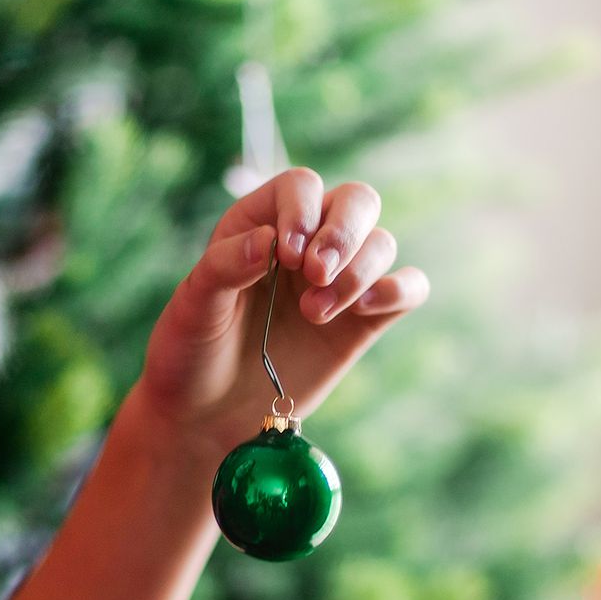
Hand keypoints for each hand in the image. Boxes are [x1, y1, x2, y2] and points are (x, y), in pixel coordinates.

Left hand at [129, 167, 429, 459]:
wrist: (207, 413)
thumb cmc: (192, 350)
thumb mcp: (194, 305)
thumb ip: (224, 266)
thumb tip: (269, 240)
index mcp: (262, 222)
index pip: (301, 187)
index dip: (302, 212)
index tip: (285, 256)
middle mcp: (307, 243)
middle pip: (357, 201)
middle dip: (344, 233)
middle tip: (316, 275)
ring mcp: (339, 280)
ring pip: (382, 244)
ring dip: (357, 273)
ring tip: (314, 315)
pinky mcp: (364, 320)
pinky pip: (408, 288)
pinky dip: (400, 290)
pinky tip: (366, 310)